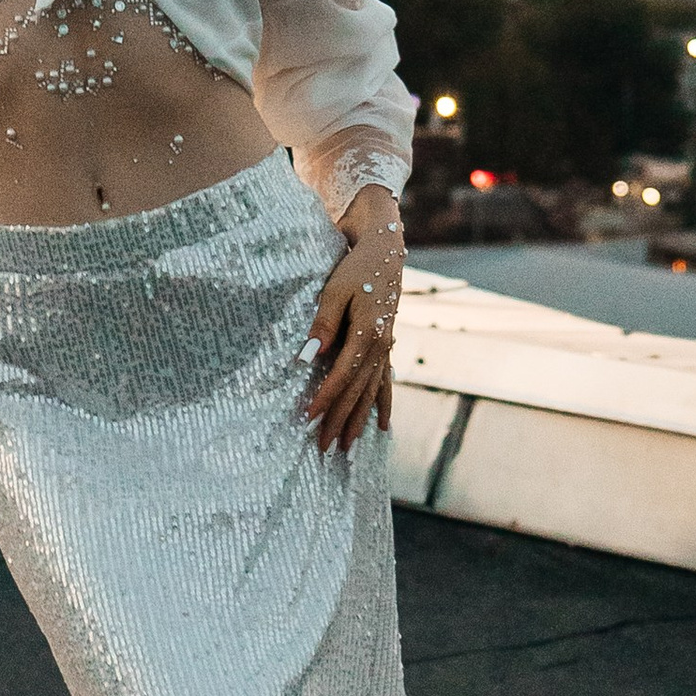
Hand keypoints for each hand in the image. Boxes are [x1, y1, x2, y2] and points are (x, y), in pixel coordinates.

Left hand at [302, 211, 403, 452]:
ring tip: (349, 447)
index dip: (326, 398)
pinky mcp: (385, 344)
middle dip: (340, 420)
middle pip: (357, 391)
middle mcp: (381, 346)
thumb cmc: (355, 266)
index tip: (309, 417)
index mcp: (368, 334)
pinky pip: (385, 381)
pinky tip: (382, 425)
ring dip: (359, 419)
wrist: (385, 248)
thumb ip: (324, 323)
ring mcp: (386, 347)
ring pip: (371, 392)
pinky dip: (383, 403)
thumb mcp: (335, 289)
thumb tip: (311, 355)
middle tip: (324, 448)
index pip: (342, 375)